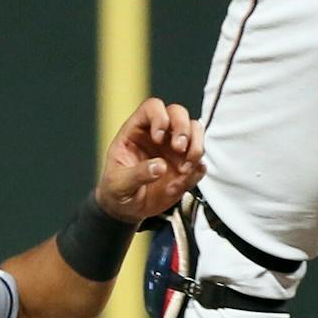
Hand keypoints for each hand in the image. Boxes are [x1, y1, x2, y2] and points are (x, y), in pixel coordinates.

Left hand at [95, 98, 206, 223]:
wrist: (127, 209)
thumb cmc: (117, 190)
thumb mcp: (118, 184)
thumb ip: (137, 174)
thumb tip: (160, 167)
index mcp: (137, 131)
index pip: (153, 108)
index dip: (159, 117)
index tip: (159, 137)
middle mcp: (159, 135)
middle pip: (179, 113)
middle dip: (183, 128)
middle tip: (180, 148)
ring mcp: (175, 149)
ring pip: (195, 132)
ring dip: (195, 147)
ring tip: (184, 168)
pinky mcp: (186, 166)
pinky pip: (200, 161)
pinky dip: (196, 171)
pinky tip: (181, 183)